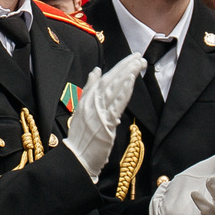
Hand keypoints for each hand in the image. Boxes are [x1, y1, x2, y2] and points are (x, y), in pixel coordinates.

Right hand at [65, 54, 142, 182]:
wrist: (77, 158)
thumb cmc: (81, 138)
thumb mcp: (82, 109)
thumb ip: (89, 89)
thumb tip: (96, 71)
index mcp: (86, 99)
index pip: (105, 78)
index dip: (118, 67)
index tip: (130, 58)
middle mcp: (91, 103)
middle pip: (110, 80)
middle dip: (125, 66)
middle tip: (137, 56)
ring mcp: (98, 112)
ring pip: (114, 89)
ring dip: (127, 74)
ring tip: (138, 63)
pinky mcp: (105, 123)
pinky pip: (116, 104)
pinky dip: (124, 91)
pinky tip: (131, 80)